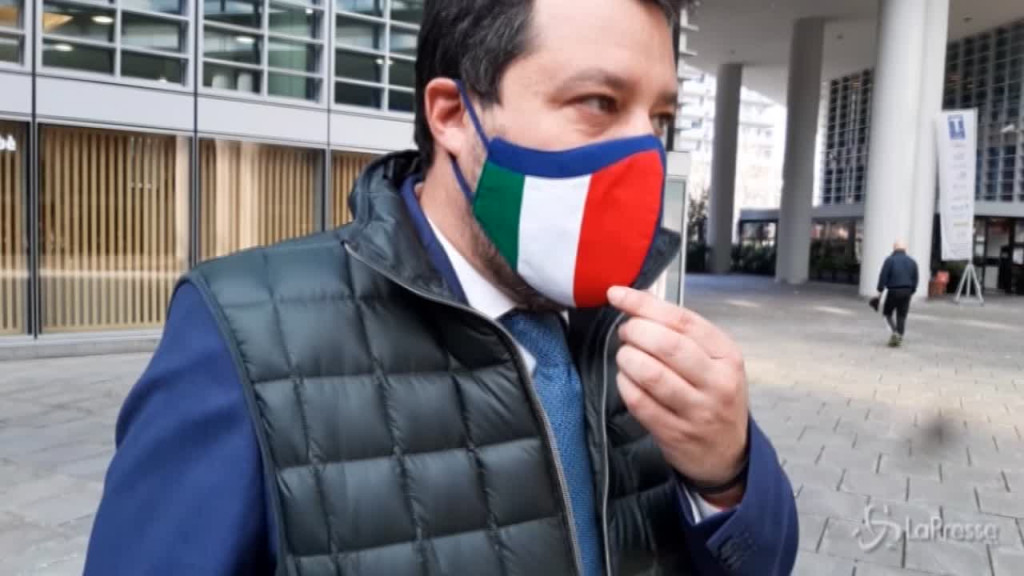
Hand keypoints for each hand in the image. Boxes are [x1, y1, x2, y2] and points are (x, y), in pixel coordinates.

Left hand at [608, 286, 748, 505]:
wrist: (728, 453)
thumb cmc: (715, 397)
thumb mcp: (714, 361)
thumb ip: (682, 333)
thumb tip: (638, 303)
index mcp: (727, 355)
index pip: (682, 320)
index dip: (644, 304)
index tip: (618, 294)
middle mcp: (716, 382)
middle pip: (667, 345)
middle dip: (635, 331)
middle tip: (625, 332)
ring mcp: (697, 410)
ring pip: (651, 374)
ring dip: (627, 358)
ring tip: (625, 355)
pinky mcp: (675, 433)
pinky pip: (639, 402)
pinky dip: (625, 385)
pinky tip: (626, 379)